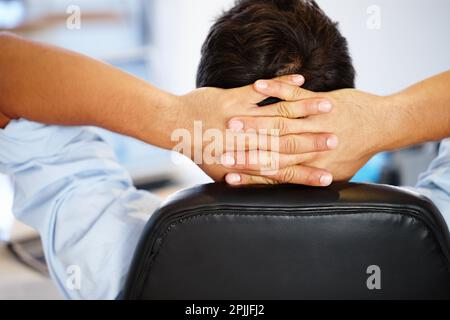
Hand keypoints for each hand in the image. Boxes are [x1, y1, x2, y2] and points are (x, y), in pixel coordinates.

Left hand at [173, 75, 339, 185]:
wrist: (174, 126)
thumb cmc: (198, 152)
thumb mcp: (221, 172)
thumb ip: (243, 179)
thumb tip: (262, 188)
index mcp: (244, 162)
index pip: (282, 172)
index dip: (306, 176)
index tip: (328, 177)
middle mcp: (244, 142)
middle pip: (285, 143)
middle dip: (314, 142)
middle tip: (337, 141)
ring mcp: (240, 117)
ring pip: (278, 114)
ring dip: (306, 110)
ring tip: (330, 108)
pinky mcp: (233, 97)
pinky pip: (262, 90)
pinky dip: (283, 85)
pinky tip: (303, 80)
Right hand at [222, 79, 389, 184]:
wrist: (381, 127)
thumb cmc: (356, 151)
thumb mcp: (334, 171)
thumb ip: (309, 177)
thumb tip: (288, 189)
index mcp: (310, 165)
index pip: (272, 171)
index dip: (247, 173)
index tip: (226, 174)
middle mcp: (308, 145)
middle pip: (268, 148)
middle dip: (242, 150)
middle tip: (217, 150)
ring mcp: (312, 121)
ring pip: (276, 121)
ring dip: (252, 120)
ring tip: (230, 120)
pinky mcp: (317, 102)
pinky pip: (292, 95)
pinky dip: (275, 89)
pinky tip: (257, 85)